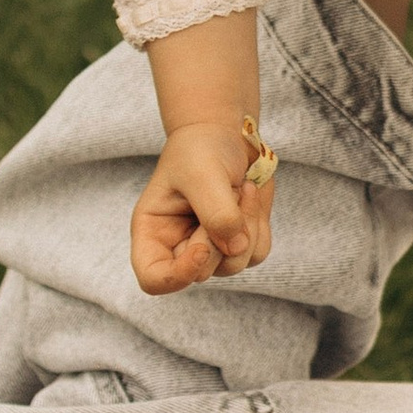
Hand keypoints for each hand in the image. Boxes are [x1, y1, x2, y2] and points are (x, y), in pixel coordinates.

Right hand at [131, 118, 275, 293]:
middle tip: (228, 193)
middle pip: (202, 272)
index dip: (177, 276)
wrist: (225, 134)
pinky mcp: (238, 242)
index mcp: (153, 232)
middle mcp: (179, 247)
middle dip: (220, 235)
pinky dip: (260, 223)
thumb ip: (215, 212)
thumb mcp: (201, 173)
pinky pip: (257, 251)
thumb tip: (236, 248)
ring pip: (235, 265)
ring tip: (241, 189)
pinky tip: (250, 194)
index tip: (201, 248)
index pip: (154, 279)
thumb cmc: (200, 149)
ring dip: (247, 226)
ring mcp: (210, 248)